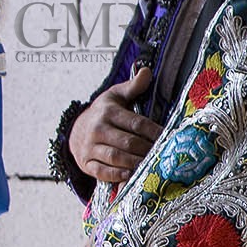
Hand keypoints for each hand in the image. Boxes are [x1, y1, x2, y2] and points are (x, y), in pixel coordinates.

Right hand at [68, 67, 161, 182]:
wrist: (75, 129)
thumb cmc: (103, 113)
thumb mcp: (115, 96)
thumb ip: (133, 86)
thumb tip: (146, 71)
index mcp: (108, 112)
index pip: (136, 123)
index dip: (155, 132)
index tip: (170, 138)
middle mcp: (97, 129)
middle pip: (128, 142)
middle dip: (148, 150)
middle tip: (166, 157)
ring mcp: (89, 147)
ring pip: (115, 157)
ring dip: (136, 163)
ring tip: (152, 167)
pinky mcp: (85, 163)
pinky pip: (101, 171)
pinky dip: (116, 175)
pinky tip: (130, 175)